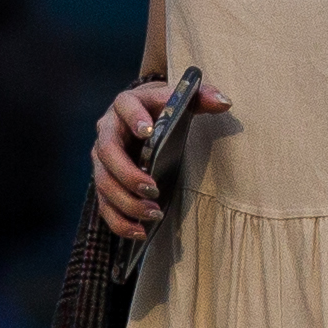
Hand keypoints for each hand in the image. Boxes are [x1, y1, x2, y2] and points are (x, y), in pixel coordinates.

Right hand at [88, 75, 226, 239]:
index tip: (148, 131)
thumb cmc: (165, 107)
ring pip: (104, 183)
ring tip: (154, 213)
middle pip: (108, 153)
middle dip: (128, 174)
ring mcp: (102, 159)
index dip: (134, 118)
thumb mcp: (182, 97)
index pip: (125, 106)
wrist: (144, 119)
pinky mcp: (104, 182)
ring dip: (126, 202)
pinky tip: (140, 231)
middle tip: (153, 189)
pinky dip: (119, 221)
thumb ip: (202, 96)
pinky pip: (105, 205)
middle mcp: (108, 130)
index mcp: (126, 104)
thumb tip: (224, 102)